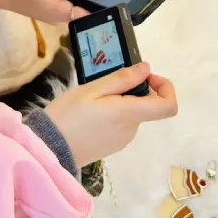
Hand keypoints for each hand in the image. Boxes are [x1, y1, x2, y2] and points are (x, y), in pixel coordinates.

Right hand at [45, 64, 177, 166]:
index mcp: (129, 114)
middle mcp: (131, 130)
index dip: (165, 88)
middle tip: (103, 83)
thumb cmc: (68, 114)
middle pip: (146, 107)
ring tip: (90, 100)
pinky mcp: (112, 146)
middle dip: (131, 91)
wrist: (49, 148)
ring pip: (131, 114)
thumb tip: (146, 69)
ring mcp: (123, 140)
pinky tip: (89, 113)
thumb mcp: (91, 89)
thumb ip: (121, 79)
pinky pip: (120, 125)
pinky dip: (112, 114)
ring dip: (119, 103)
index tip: (146, 77)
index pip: (168, 106)